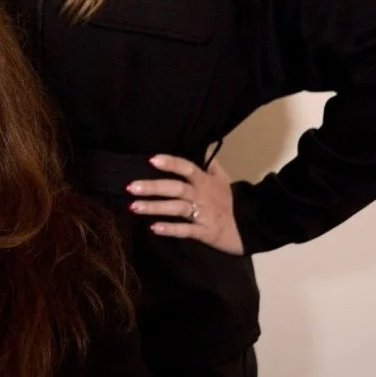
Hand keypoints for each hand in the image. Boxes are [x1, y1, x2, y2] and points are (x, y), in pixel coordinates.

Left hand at [127, 153, 243, 254]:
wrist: (245, 229)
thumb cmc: (227, 203)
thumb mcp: (222, 179)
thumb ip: (211, 163)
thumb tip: (203, 144)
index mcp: (205, 181)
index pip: (187, 168)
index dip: (171, 163)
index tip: (152, 160)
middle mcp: (202, 196)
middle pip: (176, 188)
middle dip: (153, 187)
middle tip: (131, 187)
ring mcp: (203, 214)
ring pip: (177, 208)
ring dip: (155, 207)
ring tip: (134, 206)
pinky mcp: (204, 232)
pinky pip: (185, 230)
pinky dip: (171, 229)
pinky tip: (154, 228)